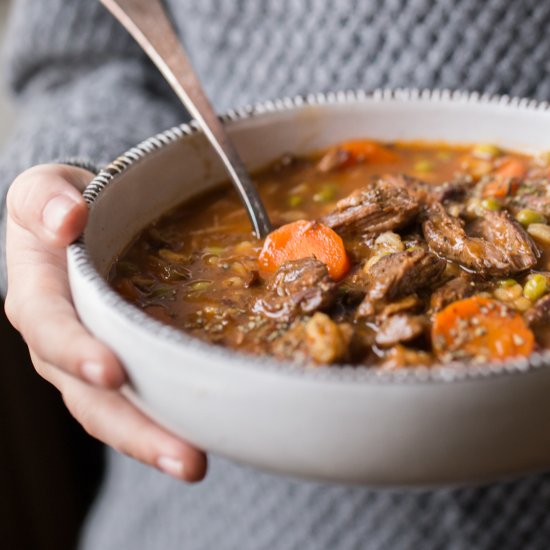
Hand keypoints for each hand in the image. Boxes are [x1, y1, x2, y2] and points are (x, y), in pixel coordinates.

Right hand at [4, 164, 205, 480]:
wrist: (84, 226)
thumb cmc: (66, 208)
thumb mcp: (45, 189)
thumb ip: (45, 199)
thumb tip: (66, 220)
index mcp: (39, 298)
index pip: (51, 331)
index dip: (76, 352)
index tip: (112, 372)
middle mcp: (61, 344)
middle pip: (90, 397)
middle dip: (134, 429)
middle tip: (186, 458)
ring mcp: (90, 362)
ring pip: (116, 414)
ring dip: (154, 442)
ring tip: (197, 464)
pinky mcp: (123, 366)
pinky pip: (140, 401)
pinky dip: (166, 422)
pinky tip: (204, 437)